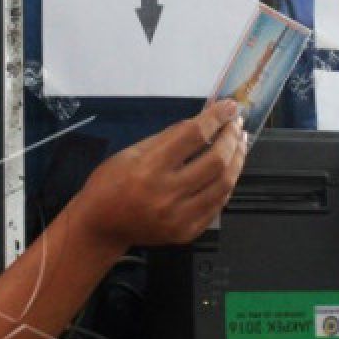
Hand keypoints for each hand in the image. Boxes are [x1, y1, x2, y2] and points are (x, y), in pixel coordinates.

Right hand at [77, 99, 246, 247]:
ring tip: (238, 145)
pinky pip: (218, 205)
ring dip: (236, 160)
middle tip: (235, 126)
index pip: (194, 135)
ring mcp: (179, 216)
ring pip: (224, 184)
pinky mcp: (186, 232)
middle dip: (231, 138)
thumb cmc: (109, 185)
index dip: (216, 117)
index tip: (229, 107)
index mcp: (149, 168)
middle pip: (216, 160)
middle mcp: (166, 193)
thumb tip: (202, 123)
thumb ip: (167, 139)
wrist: (100, 226)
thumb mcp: (130, 153)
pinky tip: (227, 171)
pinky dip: (226, 184)